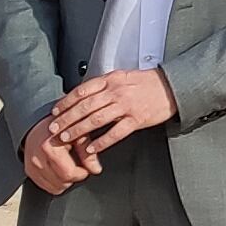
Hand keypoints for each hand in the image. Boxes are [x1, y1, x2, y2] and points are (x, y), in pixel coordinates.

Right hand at [21, 123, 94, 195]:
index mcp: (48, 147)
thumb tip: (96, 169)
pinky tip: (59, 168)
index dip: (82, 172)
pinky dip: (57, 182)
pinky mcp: (29, 172)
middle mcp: (37, 158)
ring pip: (56, 188)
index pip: (69, 173)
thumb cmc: (61, 127)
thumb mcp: (78, 134)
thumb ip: (88, 153)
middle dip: (75, 176)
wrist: (40, 124)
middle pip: (63, 182)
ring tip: (68, 164)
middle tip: (78, 164)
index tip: (86, 165)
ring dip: (66, 180)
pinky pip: (47, 187)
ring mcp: (31, 166)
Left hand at [31, 67, 175, 180]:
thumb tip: (84, 93)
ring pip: (96, 119)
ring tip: (66, 138)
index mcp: (112, 80)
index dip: (65, 102)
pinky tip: (92, 148)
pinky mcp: (137, 120)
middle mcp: (117, 92)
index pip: (82, 91)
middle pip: (85, 106)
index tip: (55, 111)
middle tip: (53, 128)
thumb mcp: (123, 77)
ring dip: (78, 130)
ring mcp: (127, 106)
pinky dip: (102, 142)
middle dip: (66, 118)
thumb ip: (104, 85)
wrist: (172, 87)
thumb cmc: (148, 83)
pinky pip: (116, 133)